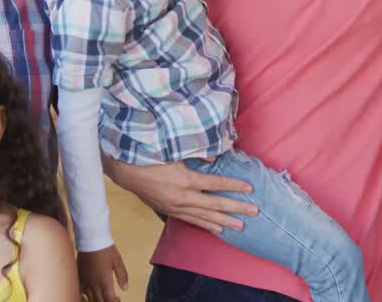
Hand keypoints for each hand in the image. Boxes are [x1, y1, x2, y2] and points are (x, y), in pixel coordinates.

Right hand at [78, 245, 128, 301]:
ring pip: (90, 299)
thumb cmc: (106, 250)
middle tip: (112, 299)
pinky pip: (81, 292)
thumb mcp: (118, 261)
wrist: (90, 240)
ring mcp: (85, 282)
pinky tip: (91, 293)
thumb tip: (125, 288)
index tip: (118, 299)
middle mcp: (93, 285)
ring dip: (97, 301)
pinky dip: (86, 296)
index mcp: (104, 282)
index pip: (109, 300)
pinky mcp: (79, 278)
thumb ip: (122, 275)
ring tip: (103, 297)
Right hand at [102, 157, 256, 233]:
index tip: (250, 188)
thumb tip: (216, 155)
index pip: (216, 184)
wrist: (126, 171)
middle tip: (254, 212)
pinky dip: (206, 225)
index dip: (234, 186)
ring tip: (241, 227)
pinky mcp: (170, 211)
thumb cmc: (150, 157)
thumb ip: (197, 153)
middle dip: (236, 208)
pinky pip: (192, 221)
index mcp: (185, 180)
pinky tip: (218, 230)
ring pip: (204, 217)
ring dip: (224, 222)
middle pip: (214, 205)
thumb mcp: (174, 150)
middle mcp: (182, 197)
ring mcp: (176, 207)